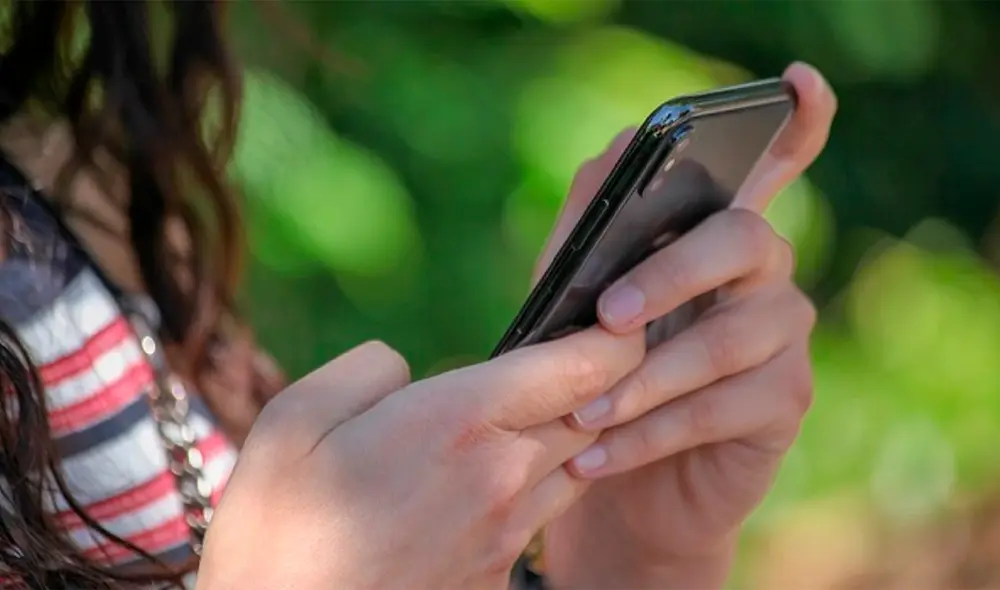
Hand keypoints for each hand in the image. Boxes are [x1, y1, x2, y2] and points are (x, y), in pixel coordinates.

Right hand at [197, 329, 643, 589]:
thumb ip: (368, 370)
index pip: (582, 367)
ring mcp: (506, 536)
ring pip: (576, 465)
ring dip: (567, 434)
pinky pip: (540, 515)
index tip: (618, 318)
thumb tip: (408, 370)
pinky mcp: (498, 576)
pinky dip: (534, 486)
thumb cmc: (277, 533)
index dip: (618, 337)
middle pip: (592, 414)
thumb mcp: (294, 420)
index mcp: (459, 423)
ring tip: (525, 416)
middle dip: (595, 382)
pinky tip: (484, 481)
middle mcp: (502, 478)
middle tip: (569, 356)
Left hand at [536, 63, 836, 588]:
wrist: (617, 483)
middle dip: (671, 274)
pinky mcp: (787, 400)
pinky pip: (719, 409)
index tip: (799, 79)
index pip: (774, 163)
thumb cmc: (595, 375)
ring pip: (725, 340)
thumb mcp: (573, 300)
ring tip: (581, 414)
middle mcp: (764, 272)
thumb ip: (590, 231)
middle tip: (609, 315)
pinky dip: (648, 434)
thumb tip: (611, 155)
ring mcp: (784, 335)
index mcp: (713, 234)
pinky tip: (597, 456)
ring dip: (642, 378)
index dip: (797, 120)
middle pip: (742, 240)